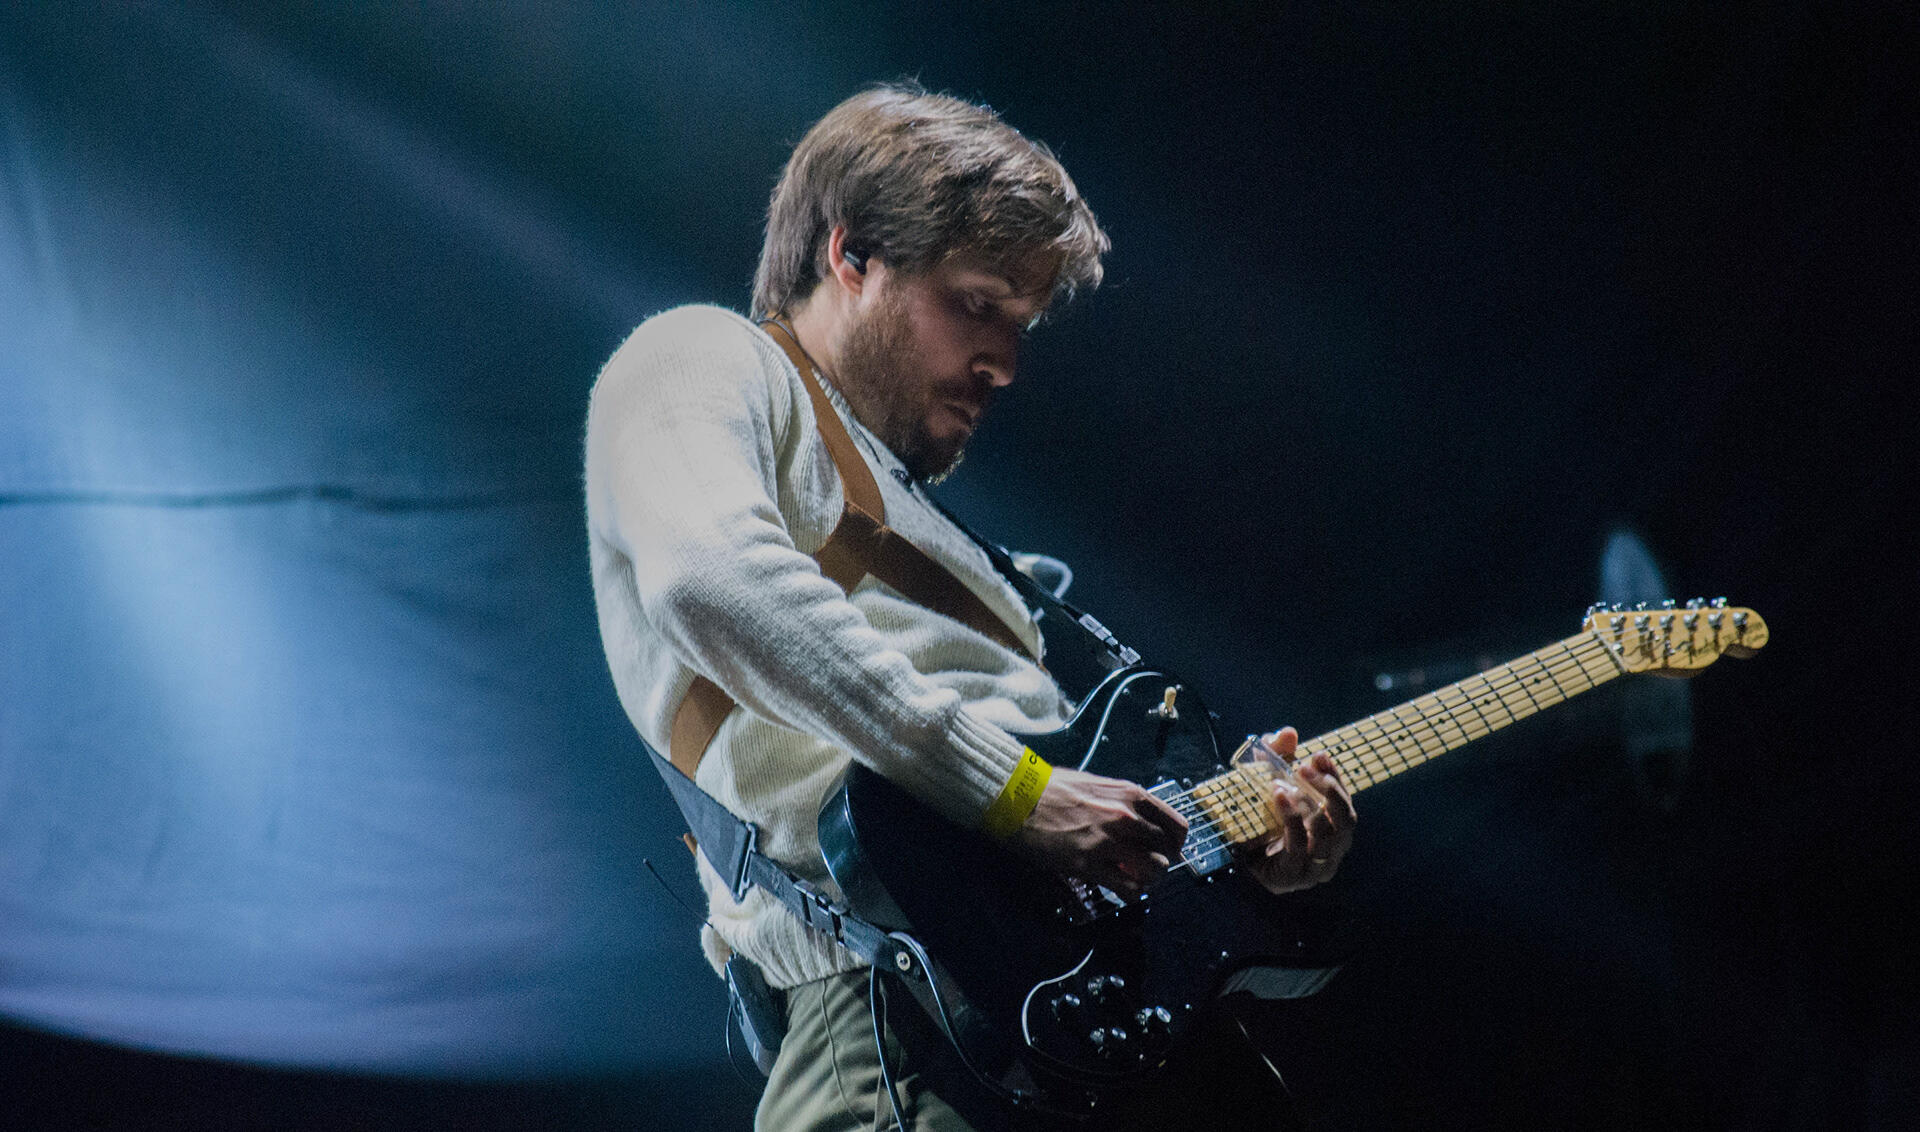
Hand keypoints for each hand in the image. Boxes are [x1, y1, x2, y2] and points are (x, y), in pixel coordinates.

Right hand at [1013, 767, 1188, 895]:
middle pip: (1167, 851)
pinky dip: (1131, 893)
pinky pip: (1127, 887)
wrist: (1017, 797)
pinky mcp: (1088, 863)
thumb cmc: (1051, 788)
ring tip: (1136, 880)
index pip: (1176, 825)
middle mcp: (1125, 817)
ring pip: (1153, 871)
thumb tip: (1138, 821)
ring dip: (1148, 879)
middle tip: (1148, 868)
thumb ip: (1122, 803)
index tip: (1169, 850)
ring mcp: (1108, 841)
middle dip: (1161, 862)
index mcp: (1130, 794)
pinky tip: (1123, 890)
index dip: (1176, 843)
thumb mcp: (1097, 784)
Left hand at [1243, 727, 1356, 894]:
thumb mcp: (1270, 784)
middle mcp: (1332, 851)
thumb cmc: (1260, 823)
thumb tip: (1288, 732)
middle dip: (1329, 790)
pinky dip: (1291, 818)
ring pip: (1327, 834)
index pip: (1346, 803)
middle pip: (1346, 820)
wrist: (1233, 859)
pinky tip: (1280, 797)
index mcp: (1333, 831)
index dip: (1336, 777)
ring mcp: (1316, 868)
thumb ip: (1279, 757)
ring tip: (1284, 782)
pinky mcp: (1294, 876)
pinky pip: (1299, 846)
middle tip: (1304, 768)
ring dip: (1308, 803)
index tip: (1319, 755)